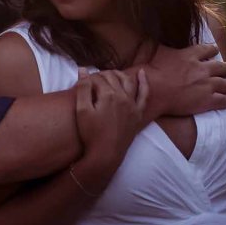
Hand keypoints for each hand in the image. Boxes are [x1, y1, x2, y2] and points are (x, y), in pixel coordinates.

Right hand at [74, 69, 147, 188]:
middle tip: (92, 80)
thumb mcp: (82, 110)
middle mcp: (123, 97)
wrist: (106, 154)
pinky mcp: (138, 114)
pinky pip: (144, 94)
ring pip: (128, 81)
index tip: (82, 84)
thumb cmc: (91, 134)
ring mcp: (133, 105)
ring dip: (119, 74)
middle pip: (112, 78)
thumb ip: (82, 88)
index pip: (97, 79)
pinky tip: (142, 74)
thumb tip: (83, 70)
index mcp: (108, 95)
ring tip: (110, 73)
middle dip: (101, 75)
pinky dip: (144, 82)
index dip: (88, 79)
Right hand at [146, 44, 225, 117]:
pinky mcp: (207, 101)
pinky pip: (224, 100)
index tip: (214, 53)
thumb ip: (164, 44)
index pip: (209, 49)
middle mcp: (202, 69)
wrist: (151, 91)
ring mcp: (206, 85)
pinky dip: (225, 101)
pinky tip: (224, 101)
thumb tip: (157, 35)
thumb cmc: (150, 71)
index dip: (213, 51)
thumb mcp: (157, 50)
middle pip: (223, 67)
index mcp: (190, 55)